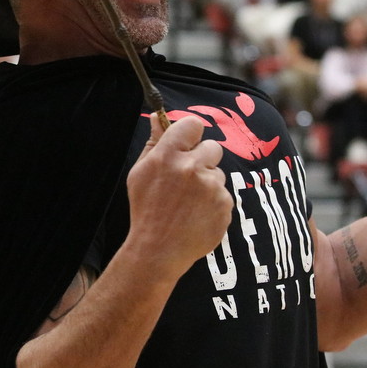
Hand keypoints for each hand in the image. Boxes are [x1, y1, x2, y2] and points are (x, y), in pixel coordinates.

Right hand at [125, 114, 231, 280]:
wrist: (158, 249)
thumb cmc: (146, 209)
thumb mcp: (141, 172)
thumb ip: (154, 143)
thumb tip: (158, 117)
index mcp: (168, 156)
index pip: (193, 124)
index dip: (190, 133)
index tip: (187, 143)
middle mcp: (192, 168)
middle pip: (212, 146)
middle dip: (202, 158)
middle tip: (187, 177)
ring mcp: (212, 188)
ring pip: (218, 173)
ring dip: (207, 183)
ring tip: (188, 202)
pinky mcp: (225, 205)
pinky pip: (224, 194)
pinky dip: (213, 202)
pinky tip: (197, 214)